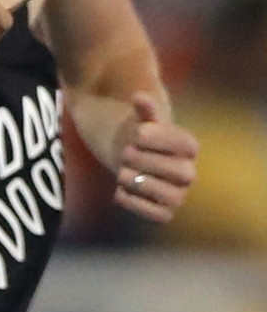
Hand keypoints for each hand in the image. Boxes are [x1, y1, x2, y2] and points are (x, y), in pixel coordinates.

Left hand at [112, 92, 196, 222]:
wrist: (127, 158)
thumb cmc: (137, 137)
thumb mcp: (140, 121)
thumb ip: (143, 110)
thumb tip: (139, 96)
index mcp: (189, 147)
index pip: (184, 145)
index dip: (159, 138)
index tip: (138, 132)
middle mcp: (189, 172)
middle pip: (181, 173)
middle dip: (147, 162)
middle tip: (126, 153)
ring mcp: (179, 194)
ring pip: (171, 196)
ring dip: (140, 183)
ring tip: (123, 172)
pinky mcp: (164, 213)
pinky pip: (158, 216)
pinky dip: (135, 203)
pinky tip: (121, 190)